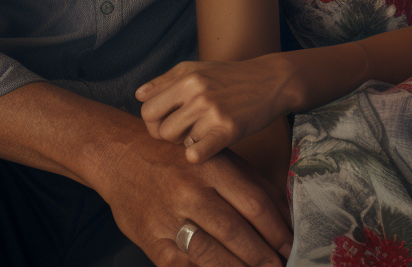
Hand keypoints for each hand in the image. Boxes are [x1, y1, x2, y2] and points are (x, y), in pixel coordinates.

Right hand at [101, 117, 291, 266]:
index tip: (290, 245)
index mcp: (212, 166)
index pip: (254, 203)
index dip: (276, 230)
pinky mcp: (152, 240)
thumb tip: (283, 215)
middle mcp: (191, 190)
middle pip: (235, 231)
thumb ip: (249, 182)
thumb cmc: (178, 157)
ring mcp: (169, 216)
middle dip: (262, 256)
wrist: (121, 156)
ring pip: (211, 254)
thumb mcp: (215, 156)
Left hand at [137, 57, 290, 163]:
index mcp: (186, 77)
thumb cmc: (230, 77)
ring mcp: (212, 112)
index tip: (166, 122)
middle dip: (168, 136)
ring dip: (187, 143)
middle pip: (159, 130)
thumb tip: (138, 95)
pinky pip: (196, 154)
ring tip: (201, 134)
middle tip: (184, 132)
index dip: (152, 121)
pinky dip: (197, 155)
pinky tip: (206, 147)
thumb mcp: (196, 69)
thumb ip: (165, 81)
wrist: (270, 81)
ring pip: (178, 143)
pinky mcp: (228, 130)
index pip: (147, 109)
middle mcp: (197, 93)